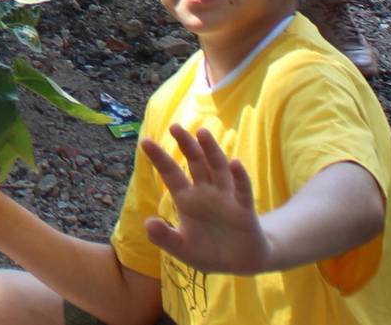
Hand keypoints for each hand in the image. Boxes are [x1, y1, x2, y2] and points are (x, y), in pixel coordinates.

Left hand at [142, 125, 273, 275]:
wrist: (240, 264)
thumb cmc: (208, 252)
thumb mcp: (181, 248)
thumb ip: (164, 237)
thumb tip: (148, 223)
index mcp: (187, 199)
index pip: (171, 174)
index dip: (159, 158)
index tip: (145, 141)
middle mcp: (206, 192)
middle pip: (195, 163)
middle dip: (186, 145)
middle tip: (175, 126)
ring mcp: (226, 198)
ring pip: (218, 169)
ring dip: (211, 151)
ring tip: (202, 133)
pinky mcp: (244, 209)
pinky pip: (242, 190)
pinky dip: (239, 177)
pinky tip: (235, 162)